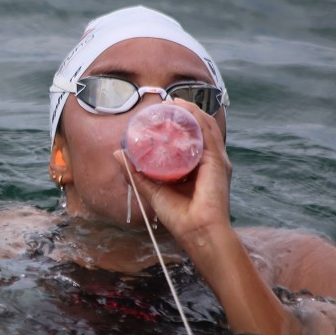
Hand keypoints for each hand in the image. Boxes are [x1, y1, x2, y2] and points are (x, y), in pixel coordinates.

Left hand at [114, 99, 232, 246]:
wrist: (198, 233)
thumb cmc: (179, 218)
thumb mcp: (152, 190)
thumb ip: (136, 172)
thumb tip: (118, 153)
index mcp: (197, 168)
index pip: (189, 139)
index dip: (177, 124)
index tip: (161, 113)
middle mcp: (209, 161)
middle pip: (199, 129)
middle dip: (184, 113)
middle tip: (167, 103)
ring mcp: (216, 160)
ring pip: (205, 126)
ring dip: (191, 111)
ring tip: (175, 101)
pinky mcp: (217, 162)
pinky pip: (207, 133)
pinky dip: (197, 118)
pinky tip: (186, 109)